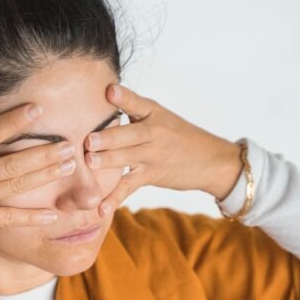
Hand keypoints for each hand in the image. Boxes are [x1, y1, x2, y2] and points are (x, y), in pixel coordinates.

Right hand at [0, 103, 78, 257]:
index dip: (13, 121)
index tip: (35, 110)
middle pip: (11, 160)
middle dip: (44, 152)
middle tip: (70, 145)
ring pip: (16, 184)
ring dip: (45, 175)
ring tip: (69, 166)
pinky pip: (11, 218)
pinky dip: (33, 217)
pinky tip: (54, 213)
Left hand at [85, 83, 243, 215]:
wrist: (211, 160)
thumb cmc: (179, 135)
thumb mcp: (161, 117)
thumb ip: (134, 111)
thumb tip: (103, 96)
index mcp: (154, 112)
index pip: (137, 103)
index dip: (124, 96)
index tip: (110, 91)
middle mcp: (154, 132)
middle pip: (129, 134)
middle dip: (108, 138)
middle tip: (88, 140)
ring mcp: (153, 155)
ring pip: (127, 158)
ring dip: (108, 161)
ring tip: (90, 163)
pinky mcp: (151, 175)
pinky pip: (129, 186)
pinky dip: (115, 198)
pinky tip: (101, 208)